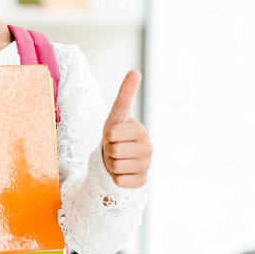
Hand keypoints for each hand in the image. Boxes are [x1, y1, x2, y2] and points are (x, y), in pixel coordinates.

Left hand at [101, 70, 152, 188]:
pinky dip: (116, 178)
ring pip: (115, 167)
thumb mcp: (118, 112)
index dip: (107, 135)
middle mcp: (148, 149)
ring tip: (118, 159)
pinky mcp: (142, 182)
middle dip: (108, 150)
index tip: (113, 135)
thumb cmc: (116, 132)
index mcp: (142, 131)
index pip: (111, 134)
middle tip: (114, 148)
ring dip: (111, 164)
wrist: (118, 156)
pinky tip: (122, 171)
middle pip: (113, 151)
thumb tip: (135, 71)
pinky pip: (120, 181)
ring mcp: (147, 167)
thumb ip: (126, 93)